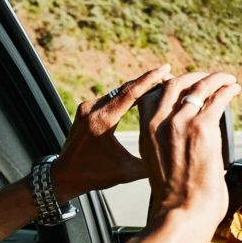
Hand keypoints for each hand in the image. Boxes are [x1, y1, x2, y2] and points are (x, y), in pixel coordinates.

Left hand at [54, 64, 172, 198]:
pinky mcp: (85, 109)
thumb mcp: (126, 172)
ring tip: (160, 85)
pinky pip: (110, 98)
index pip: (130, 93)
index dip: (150, 79)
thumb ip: (151, 163)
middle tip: (169, 75)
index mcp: (103, 122)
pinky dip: (127, 96)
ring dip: (138, 88)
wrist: (63, 176)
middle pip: (125, 88)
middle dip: (148, 81)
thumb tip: (177, 154)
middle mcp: (92, 109)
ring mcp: (87, 107)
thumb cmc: (95, 175)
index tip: (165, 66)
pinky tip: (142, 96)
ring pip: (118, 92)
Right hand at [139, 71, 240, 229]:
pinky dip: (227, 90)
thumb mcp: (158, 164)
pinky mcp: (202, 128)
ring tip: (227, 78)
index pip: (152, 95)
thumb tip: (184, 140)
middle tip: (208, 78)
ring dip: (215, 79)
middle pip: (175, 84)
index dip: (168, 84)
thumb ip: (166, 146)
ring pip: (198, 87)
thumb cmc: (175, 198)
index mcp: (146, 133)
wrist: (182, 212)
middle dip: (193, 77)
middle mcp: (160, 123)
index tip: (183, 83)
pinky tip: (233, 88)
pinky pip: (217, 99)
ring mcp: (180, 123)